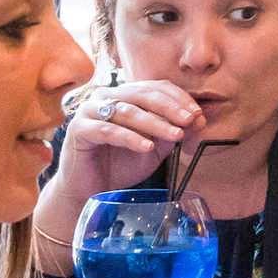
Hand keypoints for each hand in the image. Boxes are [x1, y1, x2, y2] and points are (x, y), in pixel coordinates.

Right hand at [56, 78, 201, 189]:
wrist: (89, 190)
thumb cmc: (119, 166)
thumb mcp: (154, 148)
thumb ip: (172, 132)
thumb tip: (199, 119)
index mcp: (124, 96)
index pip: (155, 87)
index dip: (178, 98)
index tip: (198, 114)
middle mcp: (105, 96)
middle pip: (142, 94)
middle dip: (169, 107)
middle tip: (189, 120)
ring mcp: (90, 110)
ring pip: (127, 111)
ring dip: (154, 123)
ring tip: (175, 135)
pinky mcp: (79, 129)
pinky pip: (108, 130)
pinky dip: (130, 138)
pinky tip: (147, 147)